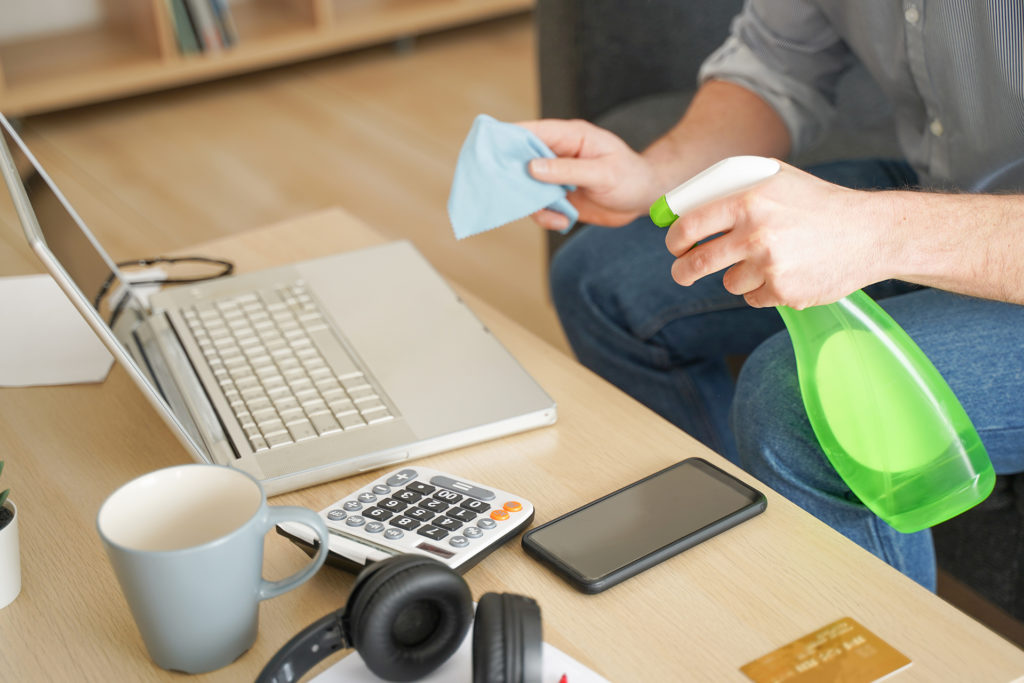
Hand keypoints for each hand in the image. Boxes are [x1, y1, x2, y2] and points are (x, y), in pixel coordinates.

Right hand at [516, 119, 662, 229]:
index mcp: (568, 136)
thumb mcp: (603, 174)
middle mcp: (557, 153)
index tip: (487, 151)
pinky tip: (564, 221)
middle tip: (508, 194)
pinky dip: (546, 216)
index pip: (530, 131)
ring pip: (526, 187)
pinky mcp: (557, 195)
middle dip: (512, 177)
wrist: (645, 199)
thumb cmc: (631, 177)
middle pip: (520, 160)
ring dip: (533, 203)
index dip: (507, 139)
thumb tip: (531, 167)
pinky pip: (538, 206)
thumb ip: (568, 170)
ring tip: (555, 214)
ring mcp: (555, 175)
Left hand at [664, 162, 891, 308]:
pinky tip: (788, 272)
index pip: (688, 226)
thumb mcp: (774, 178)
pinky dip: (763, 290)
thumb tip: (684, 205)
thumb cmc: (816, 202)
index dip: (674, 240)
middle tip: (683, 272)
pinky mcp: (784, 291)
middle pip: (696, 263)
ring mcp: (770, 265)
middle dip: (683, 271)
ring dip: (739, 276)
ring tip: (769, 260)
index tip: (675, 247)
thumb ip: (730, 187)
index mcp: (747, 200)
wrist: (869, 233)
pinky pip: (753, 298)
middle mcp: (755, 233)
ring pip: (728, 282)